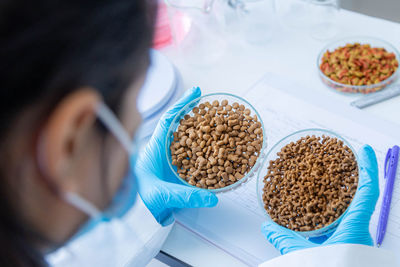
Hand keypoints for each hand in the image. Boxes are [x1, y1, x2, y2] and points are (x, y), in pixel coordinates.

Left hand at [134, 87, 217, 225]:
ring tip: (212, 119)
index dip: (181, 105)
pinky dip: (200, 143)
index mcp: (156, 148)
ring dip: (197, 126)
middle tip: (207, 101)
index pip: (168, 120)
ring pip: (184, 135)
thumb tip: (210, 198)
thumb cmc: (143, 197)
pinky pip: (189, 149)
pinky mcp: (176, 165)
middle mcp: (163, 148)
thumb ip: (184, 196)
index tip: (194, 92)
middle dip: (192, 111)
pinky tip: (211, 144)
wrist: (135, 206)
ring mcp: (169, 156)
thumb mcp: (161, 196)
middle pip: (178, 124)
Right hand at [261, 145, 378, 254]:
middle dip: (350, 179)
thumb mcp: (303, 255)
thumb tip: (267, 228)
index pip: (368, 191)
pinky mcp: (348, 247)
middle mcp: (358, 232)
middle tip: (337, 164)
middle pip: (359, 198)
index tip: (365, 149)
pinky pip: (341, 226)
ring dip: (338, 198)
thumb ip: (284, 240)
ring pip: (349, 213)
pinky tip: (315, 214)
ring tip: (322, 185)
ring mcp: (354, 240)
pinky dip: (330, 216)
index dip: (368, 168)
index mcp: (355, 228)